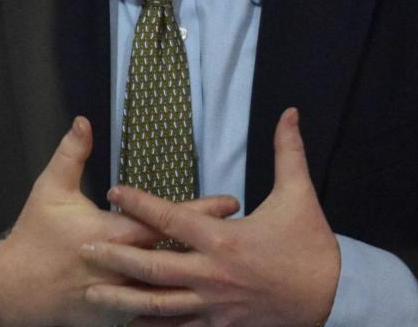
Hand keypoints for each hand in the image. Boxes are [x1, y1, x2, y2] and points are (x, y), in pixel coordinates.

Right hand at [0, 116, 240, 326]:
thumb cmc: (35, 236)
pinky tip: (211, 300)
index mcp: (107, 234)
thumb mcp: (50, 190)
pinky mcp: (117, 319)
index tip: (230, 203)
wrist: (15, 292)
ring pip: (173, 291)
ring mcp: (120, 299)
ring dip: (205, 277)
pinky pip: (157, 316)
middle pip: (177, 256)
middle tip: (251, 232)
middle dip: (215, 244)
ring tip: (239, 264)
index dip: (197, 212)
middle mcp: (119, 269)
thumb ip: (71, 154)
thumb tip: (84, 121)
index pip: (162, 222)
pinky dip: (184, 307)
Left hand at [80, 108, 340, 326]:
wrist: (333, 299)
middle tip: (84, 250)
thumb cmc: (312, 246)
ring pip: (159, 306)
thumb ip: (287, 151)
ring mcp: (214, 306)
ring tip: (93, 293)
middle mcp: (212, 275)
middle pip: (153, 267)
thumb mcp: (299, 194)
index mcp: (224, 240)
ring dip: (123, 299)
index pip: (172, 219)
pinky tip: (131, 324)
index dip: (139, 204)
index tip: (113, 192)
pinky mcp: (220, 326)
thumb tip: (289, 112)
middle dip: (116, 258)